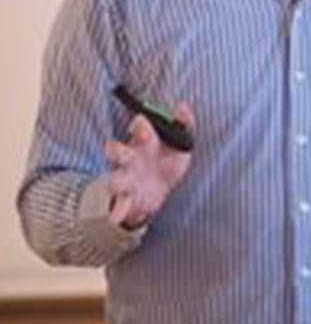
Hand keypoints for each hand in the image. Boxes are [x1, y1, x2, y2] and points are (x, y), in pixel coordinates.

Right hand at [104, 102, 194, 228]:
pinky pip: (120, 206)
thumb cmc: (167, 162)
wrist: (160, 193)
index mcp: (144, 141)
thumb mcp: (181, 143)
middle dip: (116, 150)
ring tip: (113, 184)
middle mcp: (131, 158)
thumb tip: (181, 106)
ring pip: (116, 178)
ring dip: (113, 181)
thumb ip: (184, 123)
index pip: (138, 126)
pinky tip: (115, 217)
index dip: (141, 126)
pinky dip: (117, 212)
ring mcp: (127, 179)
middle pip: (118, 151)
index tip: (146, 130)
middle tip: (114, 149)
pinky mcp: (127, 199)